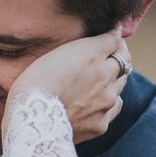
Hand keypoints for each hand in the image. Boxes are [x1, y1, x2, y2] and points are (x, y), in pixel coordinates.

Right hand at [7, 30, 129, 142]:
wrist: (33, 122)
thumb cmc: (38, 83)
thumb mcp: (61, 51)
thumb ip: (95, 41)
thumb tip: (117, 31)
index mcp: (94, 57)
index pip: (117, 45)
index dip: (114, 42)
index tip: (108, 40)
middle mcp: (106, 80)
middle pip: (122, 67)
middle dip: (115, 62)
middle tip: (100, 62)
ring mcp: (105, 105)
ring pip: (117, 91)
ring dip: (111, 86)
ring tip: (93, 88)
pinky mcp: (100, 126)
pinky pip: (109, 112)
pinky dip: (104, 108)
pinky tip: (91, 108)